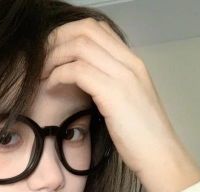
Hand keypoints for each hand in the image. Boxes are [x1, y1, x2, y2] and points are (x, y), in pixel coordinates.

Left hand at [41, 18, 184, 176]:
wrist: (158, 154)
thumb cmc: (140, 135)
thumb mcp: (127, 101)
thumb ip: (110, 84)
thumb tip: (84, 79)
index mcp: (132, 62)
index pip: (98, 29)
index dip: (69, 33)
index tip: (53, 50)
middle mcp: (129, 62)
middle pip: (86, 30)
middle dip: (57, 40)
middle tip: (42, 58)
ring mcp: (123, 75)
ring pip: (80, 47)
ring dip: (54, 58)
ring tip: (42, 73)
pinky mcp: (113, 93)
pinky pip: (77, 71)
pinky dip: (58, 75)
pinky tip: (50, 86)